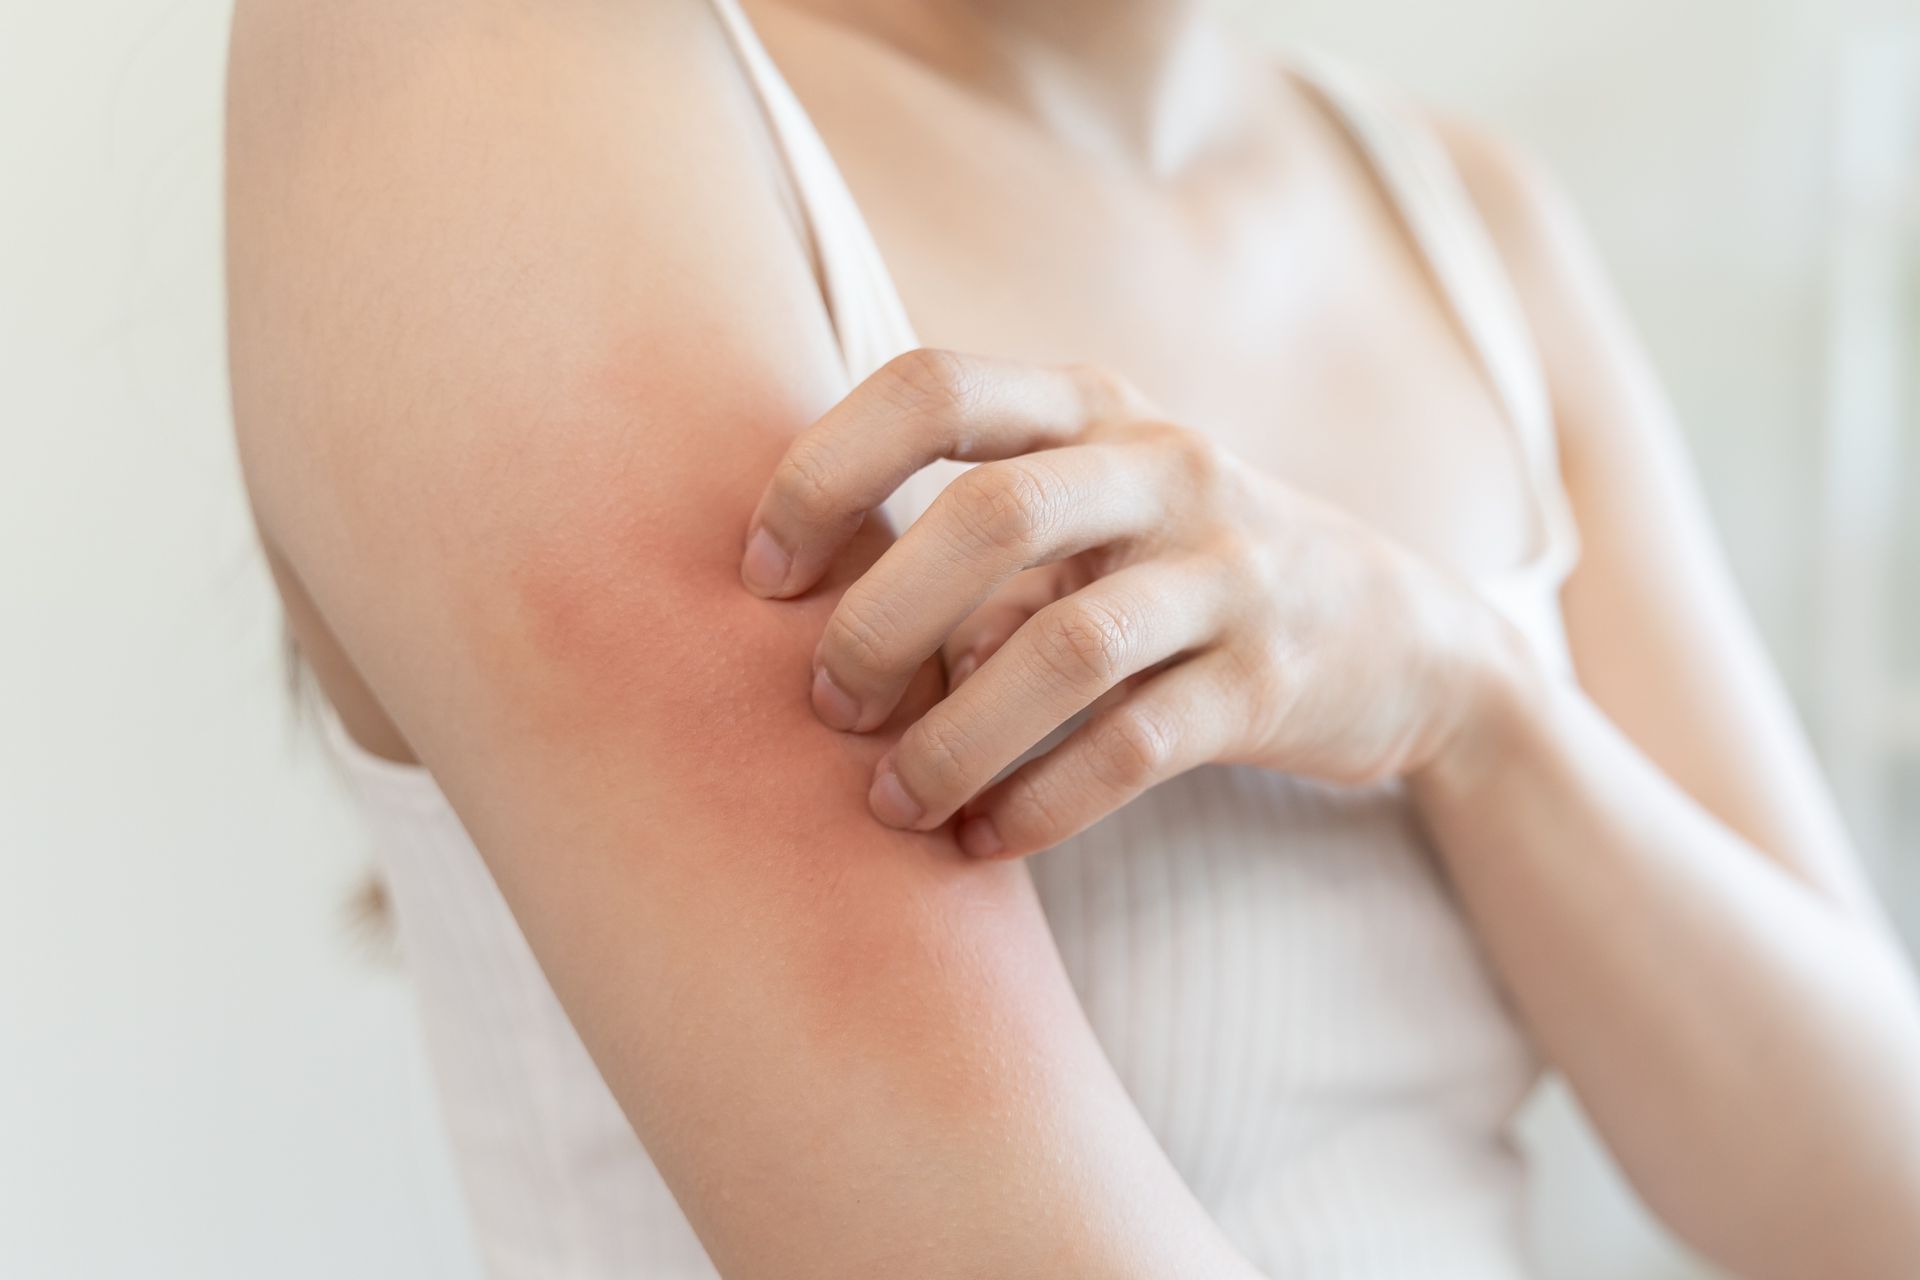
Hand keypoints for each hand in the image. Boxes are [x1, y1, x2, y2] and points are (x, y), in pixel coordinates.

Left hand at [739, 348, 1522, 857]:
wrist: (1399, 636)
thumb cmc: (1183, 569)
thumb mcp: (1094, 510)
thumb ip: (975, 538)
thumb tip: (820, 630)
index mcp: (1093, 404)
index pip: (933, 387)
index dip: (823, 470)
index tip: (760, 573)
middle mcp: (1165, 466)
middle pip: (991, 514)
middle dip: (879, 620)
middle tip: (823, 705)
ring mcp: (1231, 569)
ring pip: (1064, 648)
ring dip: (953, 737)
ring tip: (890, 801)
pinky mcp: (1272, 681)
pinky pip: (1135, 747)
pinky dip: (1041, 803)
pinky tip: (982, 842)